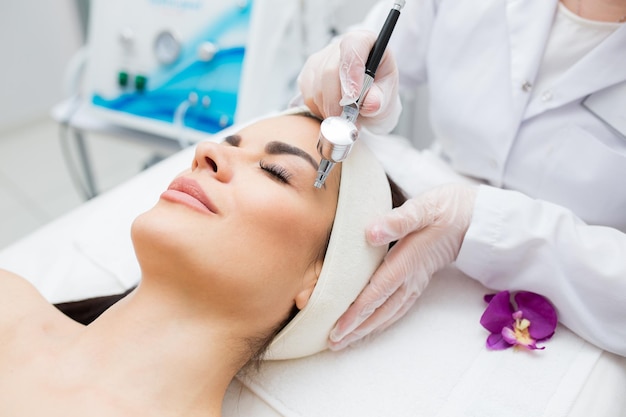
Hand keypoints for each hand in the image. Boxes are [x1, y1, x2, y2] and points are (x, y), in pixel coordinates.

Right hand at [298, 30, 401, 133]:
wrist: (367, 100)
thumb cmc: (378, 93)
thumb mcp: (387, 96)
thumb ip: (381, 98)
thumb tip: (371, 103)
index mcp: (364, 42)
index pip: (353, 47)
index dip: (351, 72)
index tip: (353, 97)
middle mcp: (339, 47)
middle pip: (329, 71)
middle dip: (336, 102)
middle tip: (347, 122)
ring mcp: (320, 60)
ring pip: (316, 87)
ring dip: (329, 110)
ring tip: (345, 119)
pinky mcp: (308, 75)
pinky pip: (308, 96)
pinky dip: (320, 110)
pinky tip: (334, 112)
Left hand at [329, 184, 477, 349]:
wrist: (474, 218)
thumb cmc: (446, 209)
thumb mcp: (423, 208)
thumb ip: (398, 221)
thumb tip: (371, 233)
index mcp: (406, 261)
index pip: (376, 293)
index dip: (356, 313)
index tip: (337, 329)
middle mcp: (410, 277)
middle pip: (380, 310)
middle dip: (356, 329)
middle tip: (333, 344)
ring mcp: (415, 281)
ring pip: (389, 312)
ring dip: (367, 329)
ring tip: (346, 341)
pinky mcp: (419, 280)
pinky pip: (398, 307)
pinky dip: (383, 320)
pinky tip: (372, 326)